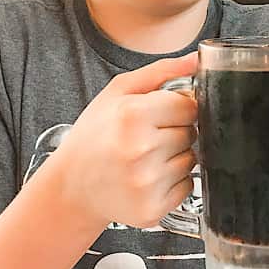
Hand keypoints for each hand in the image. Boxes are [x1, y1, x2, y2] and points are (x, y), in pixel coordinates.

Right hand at [42, 53, 197, 229]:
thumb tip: (197, 60)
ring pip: (191, 161)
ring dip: (175, 157)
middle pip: (191, 133)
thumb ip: (161, 72)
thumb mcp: (118, 93)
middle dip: (175, 132)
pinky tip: (148, 177)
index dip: (178, 108)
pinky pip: (187, 188)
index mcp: (132, 116)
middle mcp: (141, 150)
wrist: (71, 185)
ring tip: (146, 157)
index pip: (190, 106)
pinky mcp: (152, 209)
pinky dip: (174, 182)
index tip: (160, 113)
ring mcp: (147, 183)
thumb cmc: (94, 135)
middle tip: (146, 137)